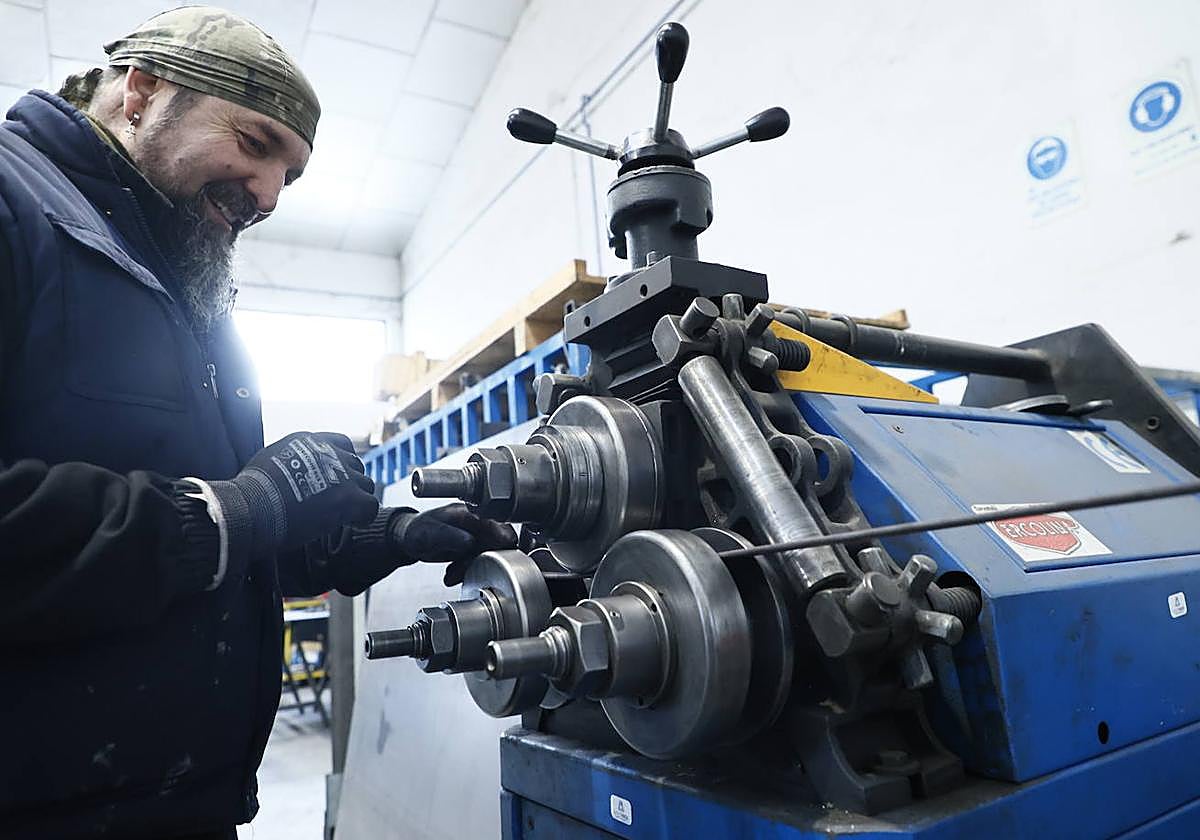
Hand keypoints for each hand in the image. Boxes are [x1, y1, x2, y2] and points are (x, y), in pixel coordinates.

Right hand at [211, 431, 378, 555]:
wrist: (251, 509)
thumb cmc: (251, 493)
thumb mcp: (268, 461)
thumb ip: (289, 461)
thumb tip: (291, 473)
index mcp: (308, 441)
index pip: (341, 444)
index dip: (342, 463)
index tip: (337, 478)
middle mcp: (328, 453)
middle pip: (355, 465)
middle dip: (350, 482)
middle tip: (338, 500)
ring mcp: (341, 475)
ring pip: (365, 484)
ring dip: (357, 499)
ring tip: (343, 514)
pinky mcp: (349, 498)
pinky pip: (371, 505)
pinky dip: (365, 516)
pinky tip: (354, 523)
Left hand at [391, 503, 517, 584]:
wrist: (408, 538)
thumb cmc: (417, 531)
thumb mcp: (430, 534)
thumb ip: (450, 536)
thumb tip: (470, 541)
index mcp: (468, 513)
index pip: (495, 524)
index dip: (502, 539)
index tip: (504, 553)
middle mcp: (475, 522)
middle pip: (496, 542)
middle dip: (484, 560)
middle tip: (465, 570)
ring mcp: (474, 534)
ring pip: (487, 555)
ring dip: (471, 568)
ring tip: (452, 574)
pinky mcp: (472, 546)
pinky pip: (477, 560)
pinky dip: (466, 570)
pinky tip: (452, 574)